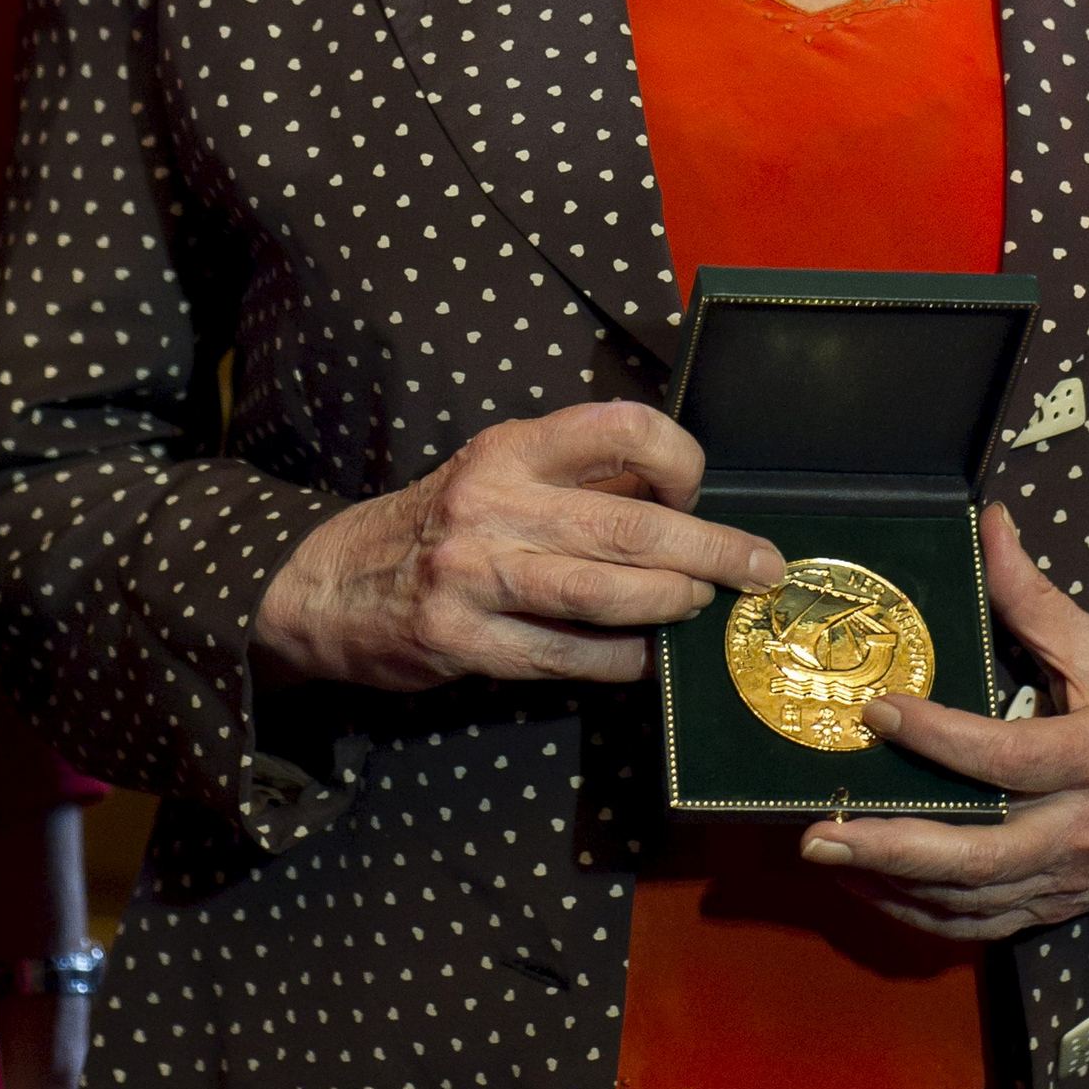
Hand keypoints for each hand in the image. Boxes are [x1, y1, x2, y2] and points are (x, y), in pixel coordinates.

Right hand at [252, 400, 781, 691]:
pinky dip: (625, 660)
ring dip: (672, 604)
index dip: (679, 458)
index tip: (699, 487)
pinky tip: (650, 658)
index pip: (621, 428)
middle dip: (712, 549)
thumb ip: (579, 478)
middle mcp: (492, 504)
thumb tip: (685, 497)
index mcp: (510, 448)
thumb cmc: (439, 524)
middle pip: (630, 525)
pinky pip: (570, 656)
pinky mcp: (465, 643)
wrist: (328, 586)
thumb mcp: (498, 474)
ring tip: (703, 606)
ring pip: (607, 595)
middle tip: (760, 568)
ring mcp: (475, 577)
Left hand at [798, 504, 1088, 940]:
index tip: (878, 712)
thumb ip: (1037, 600)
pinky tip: (869, 887)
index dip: (940, 739)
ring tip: (826, 854)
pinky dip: (920, 914)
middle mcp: (1082, 829)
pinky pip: (981, 925)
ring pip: (972, 899)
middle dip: (893, 848)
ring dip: (892, 885)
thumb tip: (989, 523)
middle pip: (981, 854)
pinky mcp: (1059, 904)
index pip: (1009, 758)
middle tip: (821, 829)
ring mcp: (1069, 877)